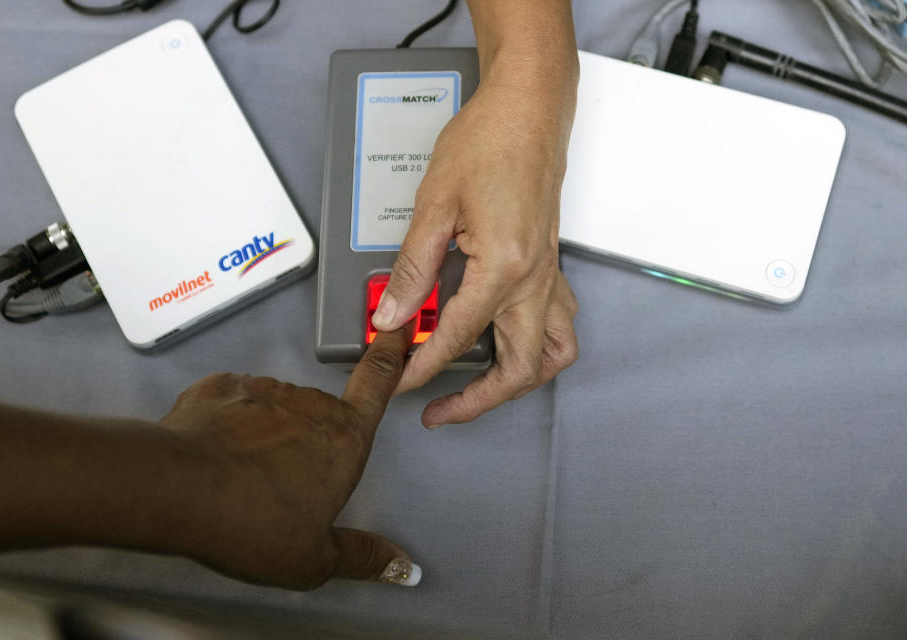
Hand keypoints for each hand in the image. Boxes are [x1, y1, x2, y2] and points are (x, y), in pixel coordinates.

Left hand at [159, 322, 418, 589]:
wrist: (176, 488)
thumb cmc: (251, 522)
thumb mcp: (313, 560)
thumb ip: (362, 556)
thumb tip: (400, 565)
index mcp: (345, 439)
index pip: (377, 384)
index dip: (390, 354)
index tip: (395, 330)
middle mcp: (310, 405)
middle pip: (319, 416)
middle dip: (305, 443)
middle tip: (279, 487)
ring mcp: (263, 389)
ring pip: (274, 410)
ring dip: (265, 434)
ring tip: (240, 477)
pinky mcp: (220, 387)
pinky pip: (233, 403)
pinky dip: (228, 425)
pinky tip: (214, 457)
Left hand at [370, 52, 579, 427]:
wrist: (529, 110)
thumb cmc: (488, 143)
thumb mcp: (435, 205)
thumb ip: (413, 269)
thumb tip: (394, 316)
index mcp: (505, 269)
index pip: (458, 337)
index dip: (423, 367)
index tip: (401, 383)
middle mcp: (536, 281)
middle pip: (519, 369)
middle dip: (478, 402)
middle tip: (439, 410)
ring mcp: (548, 276)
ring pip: (551, 355)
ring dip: (517, 382)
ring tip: (479, 390)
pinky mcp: (549, 265)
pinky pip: (557, 326)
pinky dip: (535, 349)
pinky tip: (503, 342)